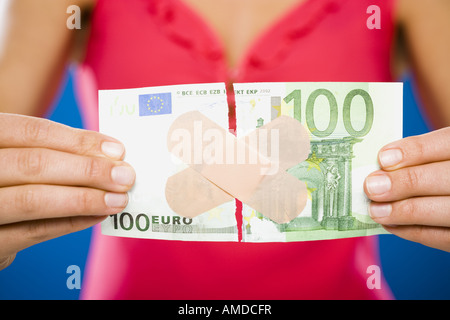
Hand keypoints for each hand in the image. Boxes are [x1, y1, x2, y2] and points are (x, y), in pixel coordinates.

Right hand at [0, 113, 135, 269]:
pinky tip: (98, 215)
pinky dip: (70, 222)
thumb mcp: (16, 155)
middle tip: (126, 176)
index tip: (117, 150)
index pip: (31, 132)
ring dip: (85, 198)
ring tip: (119, 199)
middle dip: (88, 170)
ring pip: (33, 199)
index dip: (78, 141)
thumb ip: (53, 151)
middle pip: (34, 164)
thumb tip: (110, 153)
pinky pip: (32, 232)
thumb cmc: (6, 181)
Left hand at [364, 127, 449, 251]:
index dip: (415, 151)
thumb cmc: (435, 168)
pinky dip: (412, 231)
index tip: (383, 159)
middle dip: (405, 183)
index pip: (446, 143)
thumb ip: (413, 156)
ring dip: (404, 212)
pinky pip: (442, 237)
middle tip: (371, 187)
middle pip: (446, 178)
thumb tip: (377, 171)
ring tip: (375, 210)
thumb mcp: (433, 153)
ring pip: (445, 211)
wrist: (449, 191)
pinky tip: (390, 224)